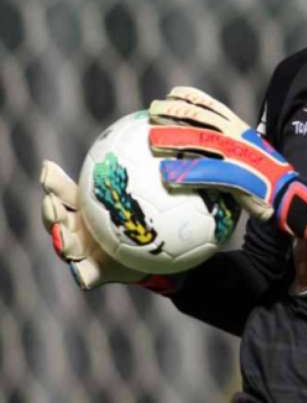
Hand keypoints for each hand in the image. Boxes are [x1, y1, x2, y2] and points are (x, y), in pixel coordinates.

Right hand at [40, 160, 146, 288]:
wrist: (148, 249)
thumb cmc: (133, 216)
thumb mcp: (125, 195)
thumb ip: (119, 176)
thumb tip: (126, 139)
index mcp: (79, 208)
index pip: (60, 194)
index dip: (52, 184)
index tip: (49, 172)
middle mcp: (74, 229)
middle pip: (56, 220)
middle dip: (51, 211)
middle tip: (53, 203)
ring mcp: (82, 252)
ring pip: (65, 247)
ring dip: (61, 241)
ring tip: (62, 235)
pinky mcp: (94, 272)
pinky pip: (86, 276)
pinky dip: (81, 275)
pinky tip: (81, 274)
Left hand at [148, 86, 306, 237]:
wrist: (290, 197)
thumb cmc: (267, 182)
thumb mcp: (250, 158)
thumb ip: (228, 152)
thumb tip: (204, 155)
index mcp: (241, 130)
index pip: (214, 107)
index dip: (192, 97)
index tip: (172, 92)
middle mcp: (239, 137)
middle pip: (202, 118)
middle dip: (176, 110)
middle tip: (153, 109)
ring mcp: (239, 155)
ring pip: (200, 141)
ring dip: (174, 138)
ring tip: (152, 139)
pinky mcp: (238, 176)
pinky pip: (205, 173)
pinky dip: (184, 173)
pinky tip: (165, 175)